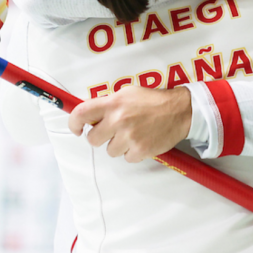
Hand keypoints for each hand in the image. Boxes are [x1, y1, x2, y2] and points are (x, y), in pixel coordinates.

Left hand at [68, 87, 191, 162]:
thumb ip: (108, 103)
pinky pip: (127, 158)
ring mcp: (129, 136)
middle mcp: (118, 120)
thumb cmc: (152, 101)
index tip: (76, 129)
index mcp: (112, 103)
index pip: (81, 114)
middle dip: (100, 137)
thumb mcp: (127, 93)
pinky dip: (133, 153)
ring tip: (132, 135)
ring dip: (118, 146)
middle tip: (112, 132)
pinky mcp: (140, 150)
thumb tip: (90, 116)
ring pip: (110, 151)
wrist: (179, 110)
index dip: (73, 124)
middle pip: (93, 139)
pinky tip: (142, 141)